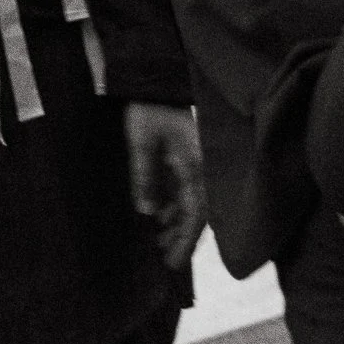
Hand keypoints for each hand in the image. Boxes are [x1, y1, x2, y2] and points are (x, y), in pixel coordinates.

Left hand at [124, 102, 205, 268]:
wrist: (152, 81)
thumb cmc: (147, 110)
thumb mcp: (142, 143)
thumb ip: (145, 177)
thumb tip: (148, 212)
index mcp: (196, 167)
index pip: (196, 213)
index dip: (186, 240)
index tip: (174, 262)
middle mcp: (201, 170)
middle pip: (197, 213)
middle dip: (182, 237)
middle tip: (164, 258)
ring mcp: (195, 165)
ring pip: (190, 204)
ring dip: (176, 223)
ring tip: (158, 241)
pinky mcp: (186, 160)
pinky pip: (184, 191)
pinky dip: (173, 206)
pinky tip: (159, 217)